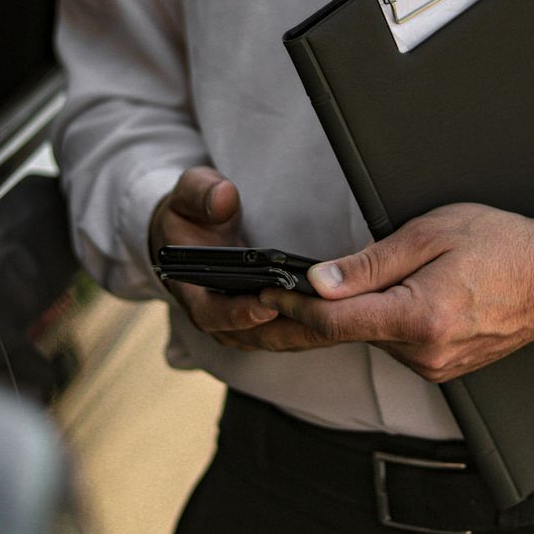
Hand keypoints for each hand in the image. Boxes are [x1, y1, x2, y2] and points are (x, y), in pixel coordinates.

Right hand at [147, 166, 341, 353]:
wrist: (192, 234)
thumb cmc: (190, 216)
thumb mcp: (189, 195)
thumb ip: (201, 194)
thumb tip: (222, 198)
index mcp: (194, 291)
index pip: (213, 314)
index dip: (238, 314)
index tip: (266, 305)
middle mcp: (219, 316)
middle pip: (257, 334)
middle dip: (291, 328)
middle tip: (324, 315)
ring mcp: (244, 324)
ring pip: (280, 338)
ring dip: (311, 331)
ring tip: (342, 316)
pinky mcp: (266, 322)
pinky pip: (293, 332)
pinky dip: (317, 327)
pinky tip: (344, 314)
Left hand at [257, 203, 533, 382]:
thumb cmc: (501, 244)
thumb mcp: (430, 234)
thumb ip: (370, 263)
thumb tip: (319, 281)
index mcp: (421, 317)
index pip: (335, 321)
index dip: (291, 307)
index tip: (263, 292)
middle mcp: (426, 353)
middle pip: (348, 334)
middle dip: (305, 317)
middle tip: (260, 305)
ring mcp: (436, 367)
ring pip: (371, 340)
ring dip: (350, 317)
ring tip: (329, 290)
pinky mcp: (443, 369)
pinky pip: (396, 345)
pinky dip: (380, 325)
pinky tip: (380, 303)